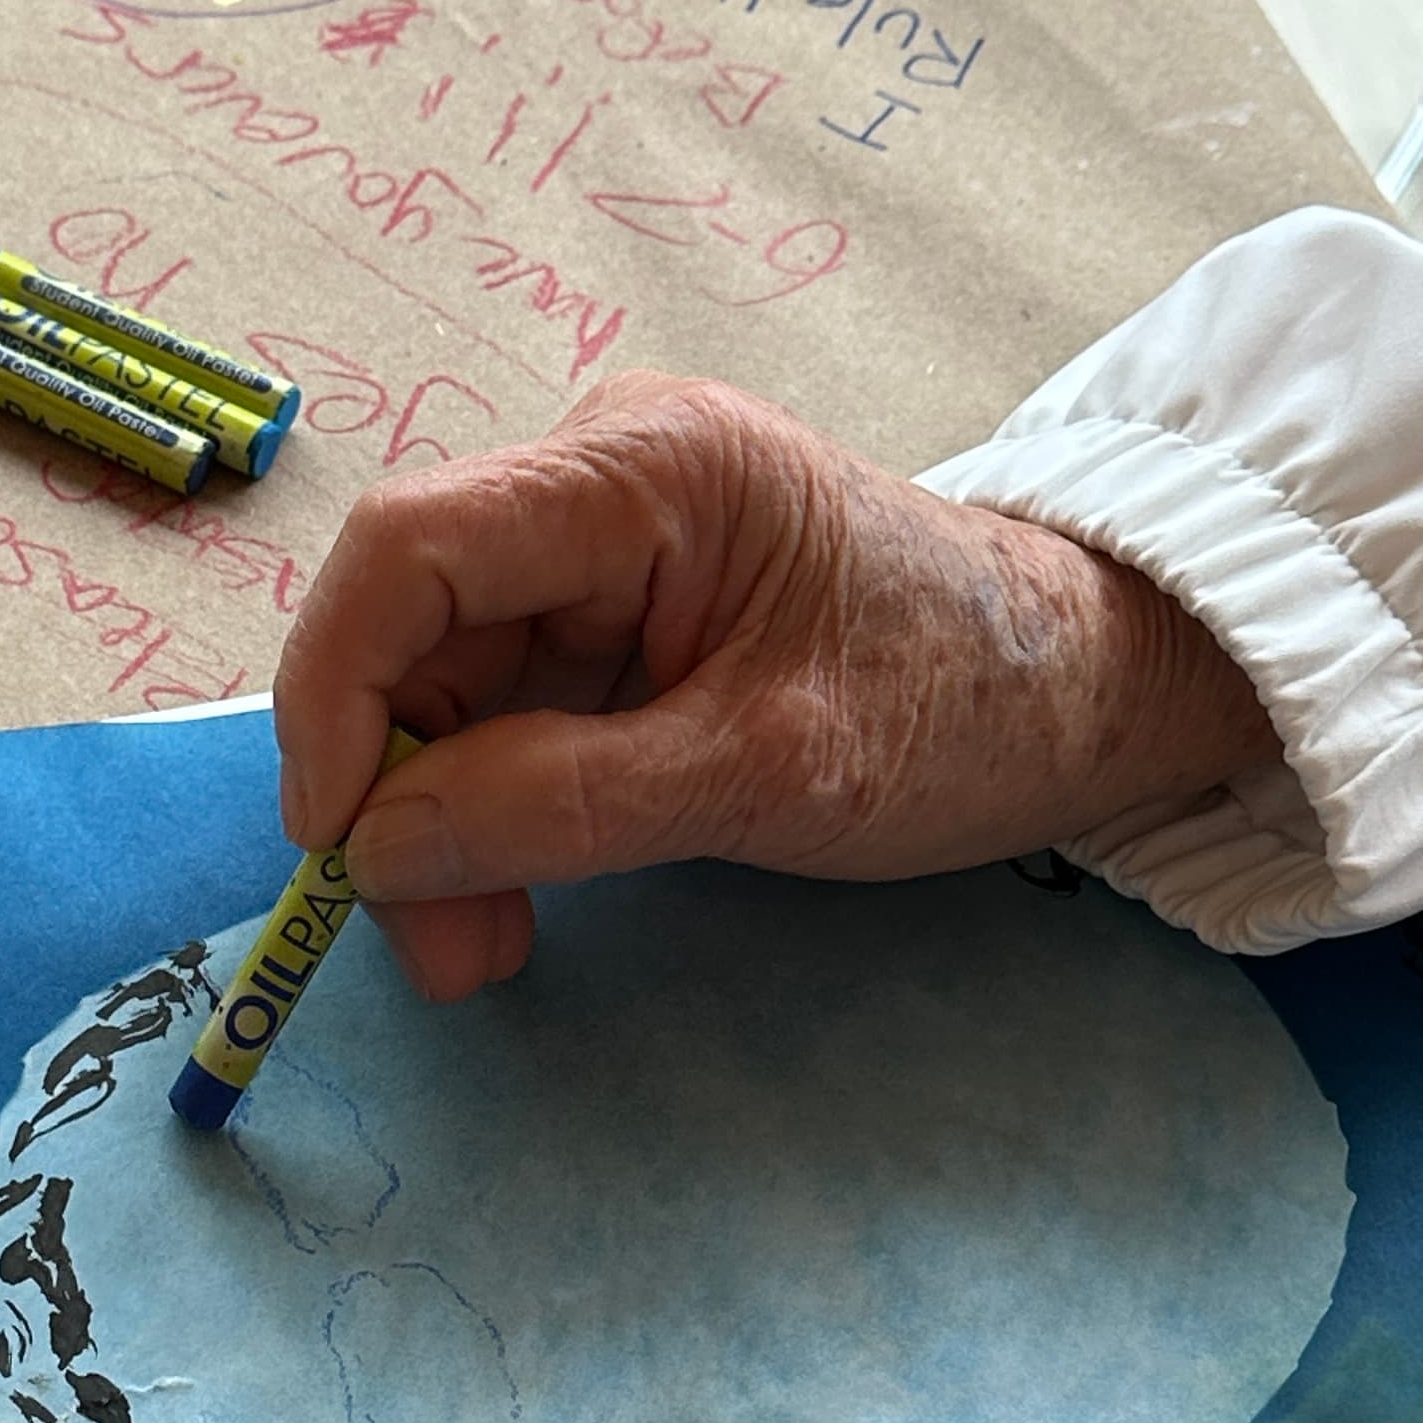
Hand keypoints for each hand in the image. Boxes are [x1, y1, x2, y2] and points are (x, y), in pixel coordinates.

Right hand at [273, 372, 1273, 1001]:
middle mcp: (597, 483)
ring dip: (440, 831)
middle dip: (399, 798)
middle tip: (433, 951)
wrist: (1088, 695)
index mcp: (644, 466)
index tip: (335, 842)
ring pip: (445, 693)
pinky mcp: (614, 626)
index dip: (337, 695)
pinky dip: (491, 823)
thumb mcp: (768, 774)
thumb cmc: (966, 702)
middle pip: (413, 632)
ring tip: (480, 956)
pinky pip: (502, 721)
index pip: (409, 551)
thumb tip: (377, 847)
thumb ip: (563, 803)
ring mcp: (599, 556)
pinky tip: (510, 906)